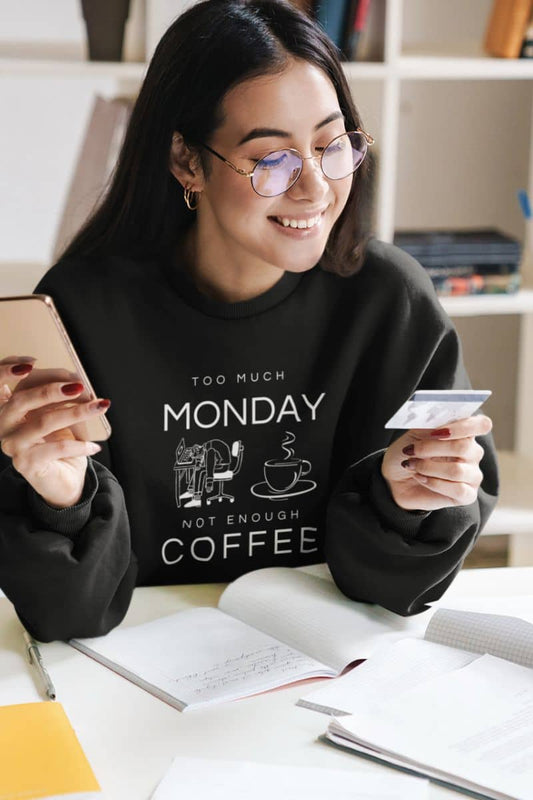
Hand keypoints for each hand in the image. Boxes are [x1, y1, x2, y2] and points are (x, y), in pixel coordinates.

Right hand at [0, 357, 109, 507]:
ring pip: (43, 422)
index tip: (32, 361)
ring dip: (75, 412)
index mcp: (6, 407)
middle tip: (80, 385)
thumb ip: (59, 396)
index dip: (7, 369)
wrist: (62, 479)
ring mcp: (11, 445)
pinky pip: (56, 448)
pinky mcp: (25, 463)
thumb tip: (77, 382)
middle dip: (52, 389)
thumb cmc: (59, 441)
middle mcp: (2, 425)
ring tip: (99, 406)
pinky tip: (93, 446)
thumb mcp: (58, 413)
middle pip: (22, 400)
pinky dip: (79, 445)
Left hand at [381, 415, 492, 511]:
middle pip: (464, 447)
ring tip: (412, 465)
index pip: (481, 425)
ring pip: (457, 470)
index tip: (439, 431)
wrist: (394, 479)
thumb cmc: (408, 453)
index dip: (463, 426)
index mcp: (464, 433)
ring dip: (428, 467)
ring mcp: (472, 475)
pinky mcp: (467, 496)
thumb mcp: (414, 433)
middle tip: (412, 450)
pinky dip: (434, 483)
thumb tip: (439, 417)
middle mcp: (473, 453)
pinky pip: (458, 490)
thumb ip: (430, 424)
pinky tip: (421, 478)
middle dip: (432, 448)